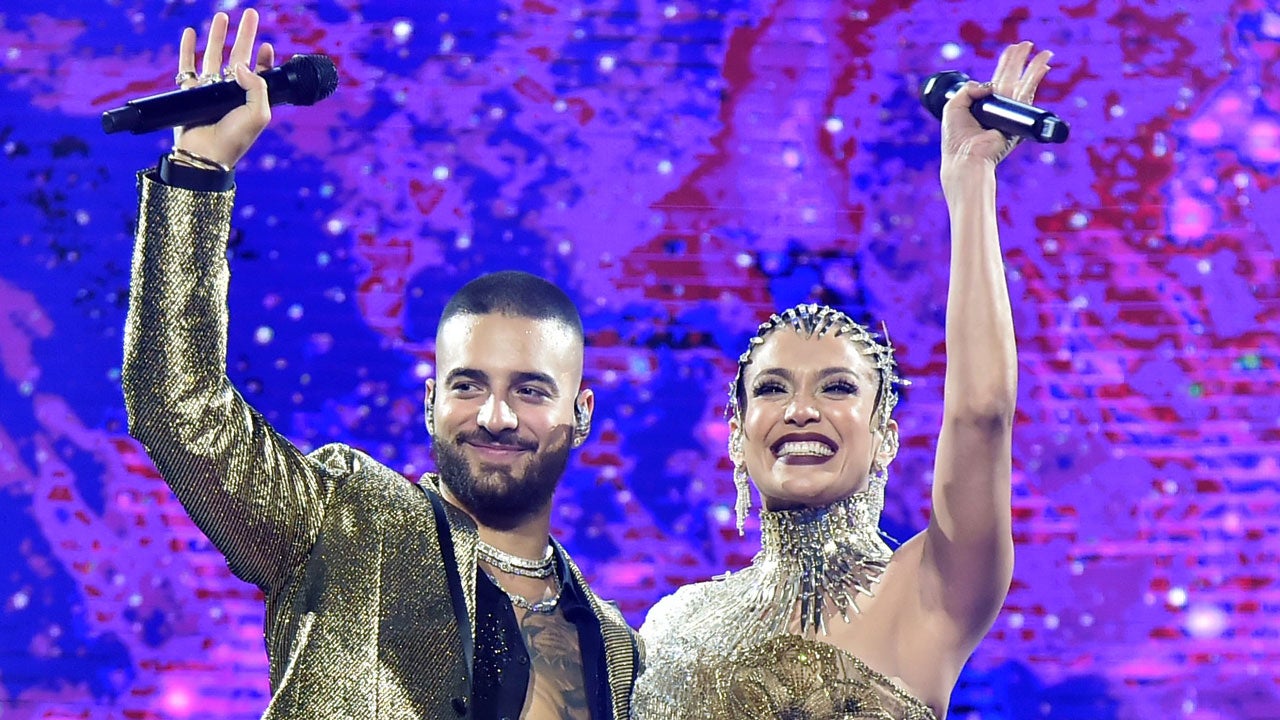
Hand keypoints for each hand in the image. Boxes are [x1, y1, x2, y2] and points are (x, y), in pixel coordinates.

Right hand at [173, 10, 274, 168]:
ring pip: (213, 57)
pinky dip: (188, 49)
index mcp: (250, 98)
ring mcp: (209, 91)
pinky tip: (190, 33)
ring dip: (217, 36)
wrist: (205, 156)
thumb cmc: (235, 139)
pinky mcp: (189, 93)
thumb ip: (258, 86)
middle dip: (244, 35)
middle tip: (249, 13)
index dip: (264, 59)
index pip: (260, 73)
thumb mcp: (258, 113)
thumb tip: (242, 65)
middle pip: (238, 56)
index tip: (266, 45)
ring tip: (221, 16)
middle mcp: (231, 93)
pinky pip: (187, 66)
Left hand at [940, 41, 1052, 167]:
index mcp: (984, 105)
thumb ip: (968, 89)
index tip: (1012, 49)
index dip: (1004, 64)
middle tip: (1027, 44)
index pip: (997, 80)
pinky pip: (1027, 95)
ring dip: (1034, 67)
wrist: (965, 158)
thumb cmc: (956, 139)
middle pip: (1011, 78)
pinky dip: (1035, 79)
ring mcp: (1010, 114)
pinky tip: (1043, 67)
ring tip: (1044, 52)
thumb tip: (988, 84)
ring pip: (1023, 85)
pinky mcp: (1017, 120)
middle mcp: (999, 109)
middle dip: (1019, 60)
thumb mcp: (954, 106)